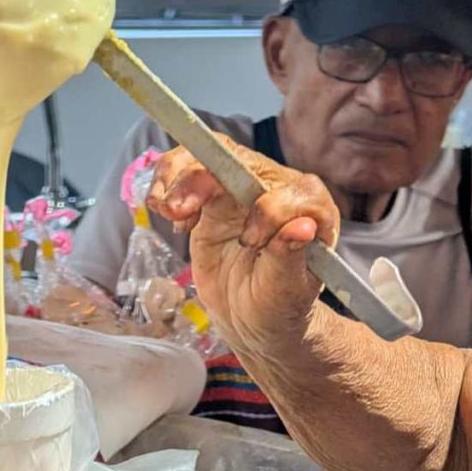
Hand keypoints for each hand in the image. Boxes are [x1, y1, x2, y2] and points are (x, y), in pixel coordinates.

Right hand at [147, 136, 338, 355]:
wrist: (250, 314)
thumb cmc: (277, 304)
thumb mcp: (286, 291)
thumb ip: (290, 258)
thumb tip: (301, 228)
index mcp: (309, 209)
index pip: (287, 192)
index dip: (265, 212)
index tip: (249, 243)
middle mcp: (277, 188)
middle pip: (239, 160)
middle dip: (200, 178)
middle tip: (176, 210)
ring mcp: (240, 188)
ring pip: (207, 156)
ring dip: (177, 176)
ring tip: (162, 208)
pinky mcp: (211, 194)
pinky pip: (185, 169)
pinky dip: (167, 182)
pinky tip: (164, 210)